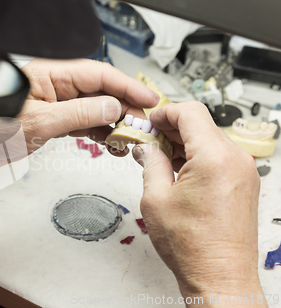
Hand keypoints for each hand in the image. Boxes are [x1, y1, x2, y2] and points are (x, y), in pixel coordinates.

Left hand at [17, 58, 158, 154]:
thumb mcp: (39, 120)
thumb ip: (78, 114)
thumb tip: (112, 109)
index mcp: (53, 74)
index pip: (100, 75)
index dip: (128, 86)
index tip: (149, 99)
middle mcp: (56, 85)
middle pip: (101, 91)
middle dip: (125, 108)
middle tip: (143, 126)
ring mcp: (55, 102)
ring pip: (94, 108)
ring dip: (114, 123)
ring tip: (129, 138)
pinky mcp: (52, 119)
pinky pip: (82, 122)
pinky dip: (98, 132)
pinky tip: (110, 141)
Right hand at [132, 102, 264, 306]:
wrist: (220, 276)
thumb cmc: (193, 246)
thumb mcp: (156, 198)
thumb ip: (150, 163)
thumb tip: (146, 148)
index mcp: (214, 158)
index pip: (190, 112)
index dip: (165, 112)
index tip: (150, 121)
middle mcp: (235, 160)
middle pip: (200, 124)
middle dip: (171, 129)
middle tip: (148, 141)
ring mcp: (244, 172)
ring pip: (210, 140)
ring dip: (184, 143)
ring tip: (160, 159)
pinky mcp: (244, 183)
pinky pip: (219, 157)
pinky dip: (197, 157)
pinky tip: (178, 171)